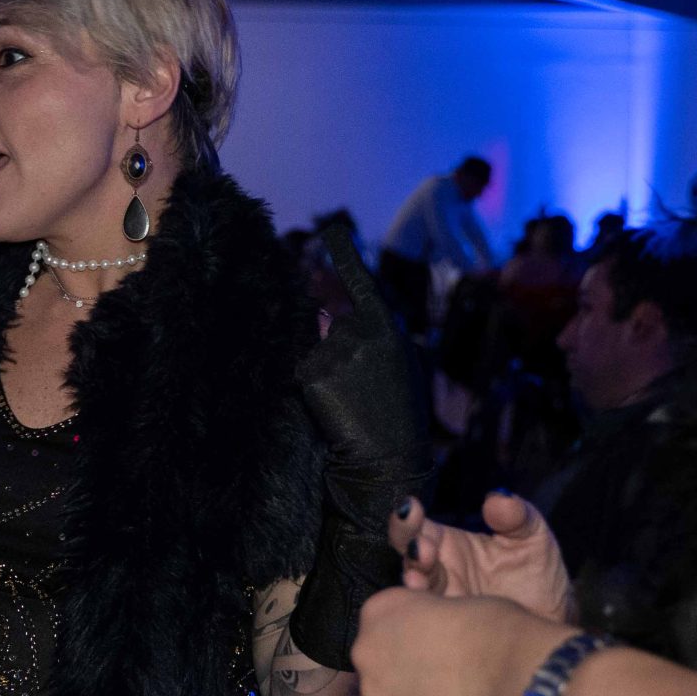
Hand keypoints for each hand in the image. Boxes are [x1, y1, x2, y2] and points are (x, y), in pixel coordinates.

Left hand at [297, 220, 423, 512]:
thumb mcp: (392, 369)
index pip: (360, 283)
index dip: (346, 256)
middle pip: (330, 326)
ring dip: (322, 373)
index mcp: (388, 329)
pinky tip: (331, 410)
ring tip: (348, 404)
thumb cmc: (396, 421)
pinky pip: (300, 372)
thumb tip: (323, 314)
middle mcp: (360, 332)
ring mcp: (334, 350)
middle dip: (334, 351)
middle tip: (357, 392)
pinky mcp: (310, 373)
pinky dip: (309, 390)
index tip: (333, 231)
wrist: (388, 463)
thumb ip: (362, 338)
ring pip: (313, 350)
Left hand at [350, 587, 573, 695]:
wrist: (515, 678)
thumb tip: (429, 622)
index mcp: (380, 610)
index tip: (433, 635)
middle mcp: (366, 651)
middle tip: (439, 670)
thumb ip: (430, 616)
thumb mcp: (456, 601)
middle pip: (378, 658)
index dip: (410, 628)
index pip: (384, 618)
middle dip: (402, 663)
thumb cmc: (494, 627)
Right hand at [394, 491, 575, 622]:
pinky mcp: (445, 632)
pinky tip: (433, 611)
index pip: (418, 526)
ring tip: (419, 580)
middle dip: (407, 547)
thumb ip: (517, 515)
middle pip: (406, 554)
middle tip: (422, 548)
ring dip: (413, 583)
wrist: (552, 625)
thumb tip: (498, 498)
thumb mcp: (532, 537)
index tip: (412, 508)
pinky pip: (427, 623)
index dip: (409, 517)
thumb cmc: (538, 577)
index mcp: (449, 544)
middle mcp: (437, 571)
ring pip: (412, 590)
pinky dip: (425, 617)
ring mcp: (439, 603)